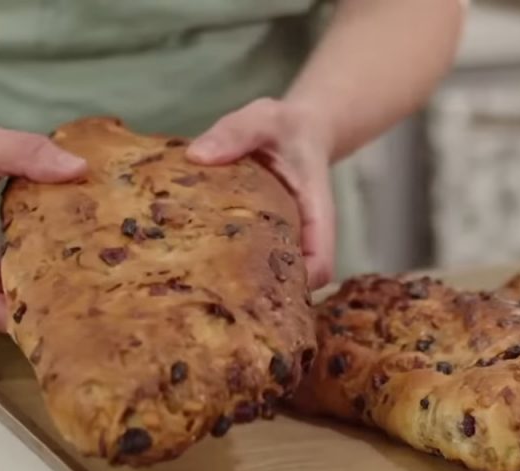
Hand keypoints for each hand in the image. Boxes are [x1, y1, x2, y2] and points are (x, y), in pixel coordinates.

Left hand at [186, 98, 335, 288]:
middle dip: (267, 299)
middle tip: (219, 302)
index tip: (263, 290)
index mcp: (315, 214)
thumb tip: (198, 156)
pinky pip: (253, 266)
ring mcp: (284, 243)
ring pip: (276, 281)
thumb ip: (236, 133)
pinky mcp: (264, 241)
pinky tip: (197, 271)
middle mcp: (303, 237)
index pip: (321, 264)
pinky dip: (232, 272)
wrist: (296, 130)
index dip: (300, 284)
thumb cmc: (286, 127)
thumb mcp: (264, 119)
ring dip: (248, 290)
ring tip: (202, 292)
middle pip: (297, 285)